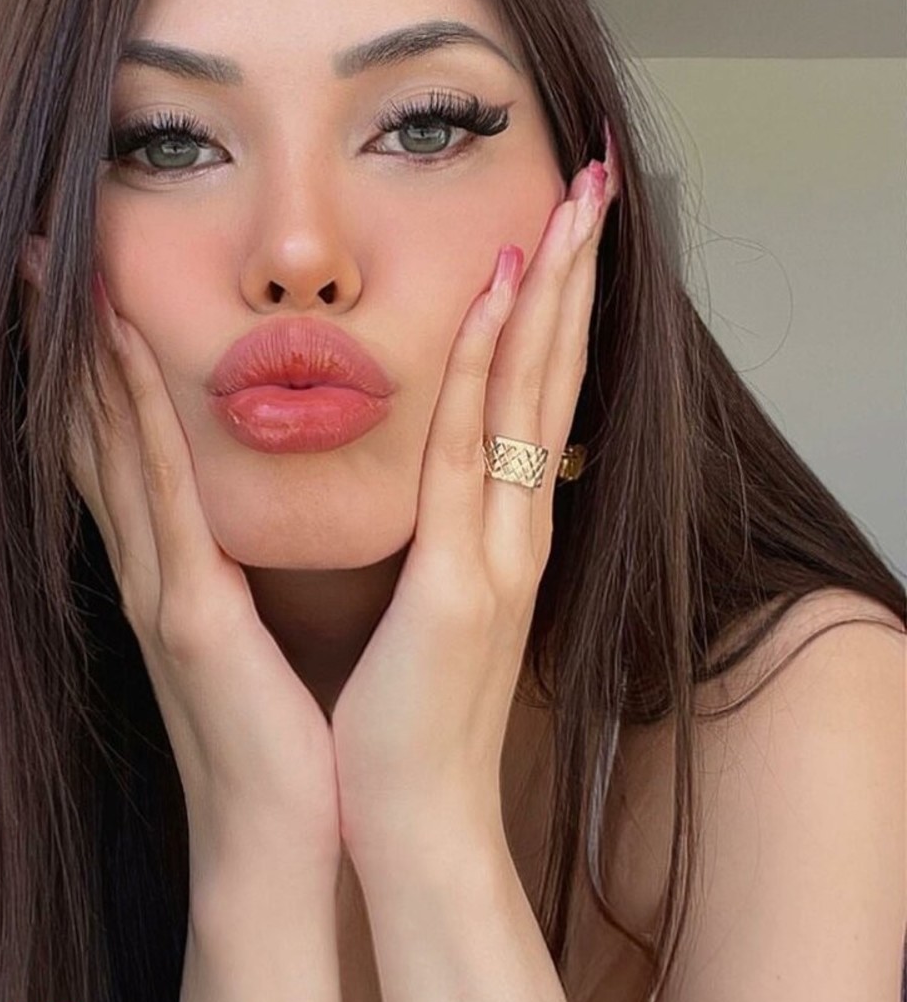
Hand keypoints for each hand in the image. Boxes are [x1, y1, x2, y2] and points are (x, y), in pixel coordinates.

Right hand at [18, 245, 341, 890]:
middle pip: (98, 433)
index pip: (123, 450)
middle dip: (69, 347)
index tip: (86, 296)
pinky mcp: (190, 614)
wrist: (281, 840)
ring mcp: (161, 589)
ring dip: (89, 358)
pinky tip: (124, 354)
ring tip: (67, 278)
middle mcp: (151, 569)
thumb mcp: (258, 634)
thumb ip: (240, 571)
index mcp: (175, 572)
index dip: (97, 371)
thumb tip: (244, 518)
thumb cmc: (283, 737)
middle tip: (43, 261)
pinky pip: (161, 495)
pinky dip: (137, 419)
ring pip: (114, 446)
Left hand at [329, 129, 620, 861]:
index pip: (537, 397)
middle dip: (576, 274)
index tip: (560, 230)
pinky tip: (498, 292)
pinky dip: (489, 366)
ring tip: (574, 201)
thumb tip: (437, 477)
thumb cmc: (408, 714)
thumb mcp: (435, 604)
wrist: (409, 820)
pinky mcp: (464, 582)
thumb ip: (443, 536)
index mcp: (503, 531)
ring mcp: (502, 551)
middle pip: (554, 375)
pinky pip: (474, 451)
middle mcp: (518, 528)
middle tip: (593, 180)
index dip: (555, 310)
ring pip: (532, 394)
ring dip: (553, 292)